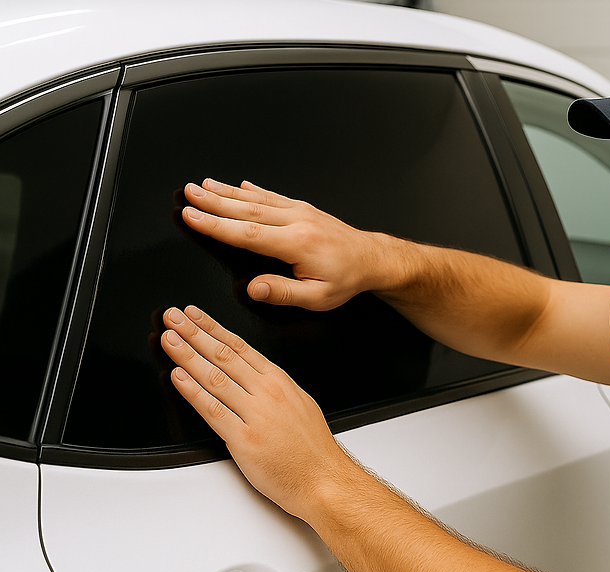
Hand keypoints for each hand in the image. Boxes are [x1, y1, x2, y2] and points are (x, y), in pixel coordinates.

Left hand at [160, 304, 344, 518]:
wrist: (324, 480)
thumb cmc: (313, 450)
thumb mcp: (300, 404)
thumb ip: (274, 389)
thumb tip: (251, 376)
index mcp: (280, 382)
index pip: (240, 346)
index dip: (213, 328)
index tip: (194, 316)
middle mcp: (267, 393)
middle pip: (224, 355)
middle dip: (194, 333)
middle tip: (172, 318)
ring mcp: (255, 415)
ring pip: (215, 377)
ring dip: (187, 355)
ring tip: (169, 340)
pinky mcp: (244, 439)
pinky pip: (212, 410)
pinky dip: (192, 391)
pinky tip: (178, 377)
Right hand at [182, 179, 381, 310]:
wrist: (372, 259)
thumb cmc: (346, 279)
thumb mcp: (318, 298)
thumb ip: (284, 293)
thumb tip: (254, 290)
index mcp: (297, 244)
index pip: (247, 233)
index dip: (216, 225)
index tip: (192, 216)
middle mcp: (297, 221)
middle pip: (247, 209)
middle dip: (213, 201)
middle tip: (187, 193)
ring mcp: (300, 212)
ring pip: (257, 199)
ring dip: (227, 192)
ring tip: (202, 185)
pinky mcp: (303, 209)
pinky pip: (273, 196)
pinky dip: (253, 190)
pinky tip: (239, 186)